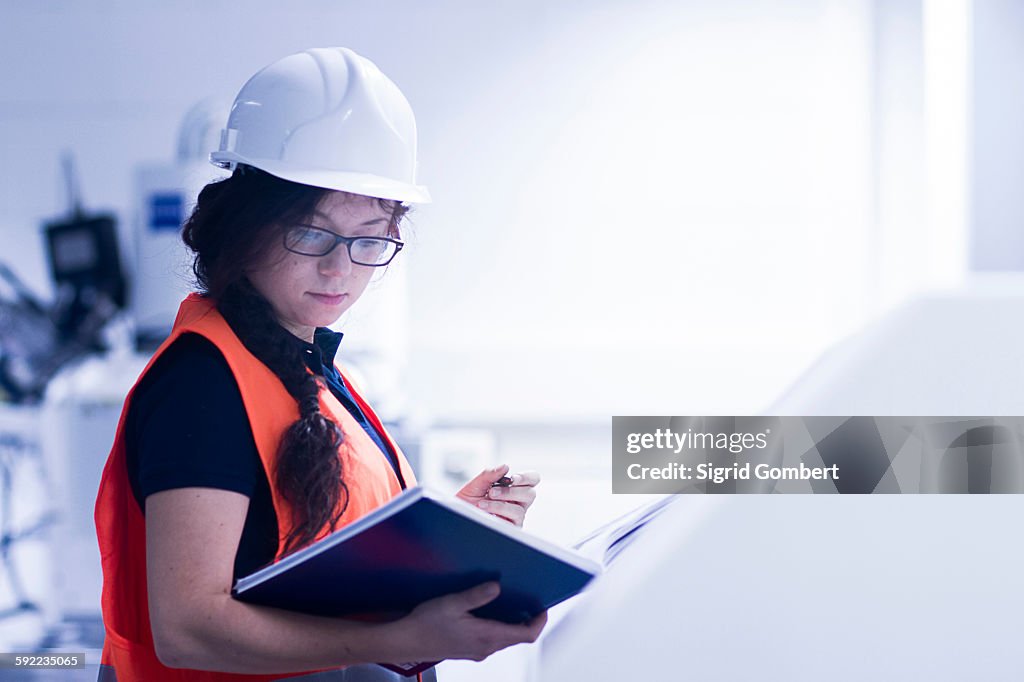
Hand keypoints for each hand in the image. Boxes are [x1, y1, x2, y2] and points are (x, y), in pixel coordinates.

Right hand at [390, 582, 546, 662]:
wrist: (405, 642)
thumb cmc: (425, 625)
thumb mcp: (452, 603)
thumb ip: (477, 595)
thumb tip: (497, 587)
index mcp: (486, 636)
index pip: (525, 635)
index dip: (538, 622)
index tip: (542, 608)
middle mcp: (485, 647)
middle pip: (517, 637)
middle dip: (527, 620)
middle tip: (529, 602)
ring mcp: (477, 650)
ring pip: (504, 639)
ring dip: (512, 624)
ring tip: (511, 604)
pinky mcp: (468, 649)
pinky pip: (492, 640)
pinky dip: (498, 627)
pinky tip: (488, 613)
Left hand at [456, 464, 539, 526]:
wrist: (456, 516)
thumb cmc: (467, 500)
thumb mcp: (476, 484)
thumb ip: (490, 474)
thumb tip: (505, 466)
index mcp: (514, 487)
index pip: (532, 479)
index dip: (527, 477)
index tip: (513, 478)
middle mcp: (518, 501)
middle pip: (531, 494)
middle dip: (512, 491)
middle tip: (492, 491)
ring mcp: (515, 516)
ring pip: (521, 508)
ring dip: (501, 502)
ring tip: (483, 502)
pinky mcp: (511, 528)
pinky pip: (512, 519)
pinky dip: (498, 510)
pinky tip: (485, 509)